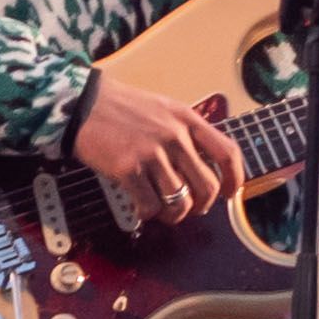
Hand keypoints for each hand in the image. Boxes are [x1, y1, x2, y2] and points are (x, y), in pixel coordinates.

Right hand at [70, 71, 250, 229]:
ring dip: (174, 215)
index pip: (227, 153)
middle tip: (191, 208)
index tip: (229, 193)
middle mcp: (174, 136)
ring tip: (164, 211)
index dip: (235, 178)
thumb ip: (185, 132)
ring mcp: (151, 153)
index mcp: (187, 120)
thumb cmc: (122, 107)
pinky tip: (142, 208)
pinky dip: (148, 214)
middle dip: (202, 206)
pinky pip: (150, 206)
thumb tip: (202, 166)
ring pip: (180, 202)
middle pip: (207, 186)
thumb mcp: (164, 109)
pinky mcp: (127, 169)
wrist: (82, 103)